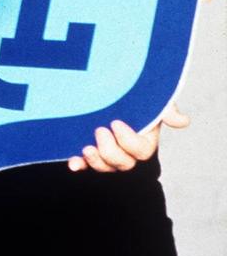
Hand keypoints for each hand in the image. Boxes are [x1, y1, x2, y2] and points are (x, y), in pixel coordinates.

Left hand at [68, 103, 189, 172]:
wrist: (107, 87)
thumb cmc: (136, 96)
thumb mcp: (153, 98)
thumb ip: (166, 109)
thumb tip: (183, 122)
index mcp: (144, 140)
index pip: (140, 151)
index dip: (128, 141)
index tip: (115, 122)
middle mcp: (127, 151)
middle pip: (123, 164)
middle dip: (110, 151)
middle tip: (99, 130)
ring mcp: (107, 153)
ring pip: (105, 167)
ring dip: (95, 161)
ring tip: (86, 148)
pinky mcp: (89, 151)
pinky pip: (84, 163)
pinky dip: (79, 164)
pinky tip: (73, 163)